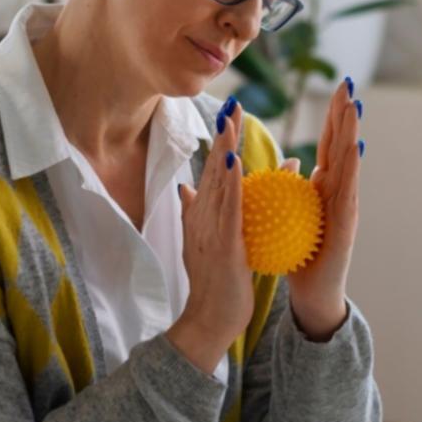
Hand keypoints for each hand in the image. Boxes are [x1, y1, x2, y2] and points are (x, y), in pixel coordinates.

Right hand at [168, 98, 253, 372]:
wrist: (208, 320)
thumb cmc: (213, 285)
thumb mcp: (207, 243)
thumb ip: (198, 215)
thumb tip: (186, 188)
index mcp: (202, 217)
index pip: (211, 172)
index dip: (220, 142)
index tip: (230, 114)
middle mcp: (202, 218)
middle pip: (212, 168)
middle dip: (222, 134)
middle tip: (232, 102)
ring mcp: (209, 230)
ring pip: (218, 181)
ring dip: (225, 148)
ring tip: (232, 118)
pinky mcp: (222, 244)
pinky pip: (228, 207)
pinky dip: (230, 183)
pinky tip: (234, 161)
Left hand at [286, 76, 362, 340]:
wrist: (312, 294)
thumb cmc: (296, 256)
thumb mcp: (285, 217)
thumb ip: (284, 190)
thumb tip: (276, 165)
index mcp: (323, 187)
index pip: (327, 143)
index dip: (331, 116)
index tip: (335, 86)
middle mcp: (339, 191)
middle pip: (342, 144)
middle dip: (346, 114)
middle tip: (348, 82)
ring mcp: (347, 205)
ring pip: (349, 161)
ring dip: (352, 132)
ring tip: (355, 106)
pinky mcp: (347, 223)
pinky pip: (348, 190)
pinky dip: (351, 168)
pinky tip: (354, 149)